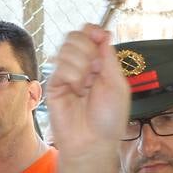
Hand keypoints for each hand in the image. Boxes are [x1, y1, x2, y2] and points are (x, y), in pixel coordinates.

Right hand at [46, 25, 129, 158]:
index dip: (92, 31)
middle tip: (95, 72)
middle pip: (76, 36)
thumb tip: (104, 32)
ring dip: (81, 65)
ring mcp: (66, 74)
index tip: (99, 38)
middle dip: (88, 50)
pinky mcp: (54, 83)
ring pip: (67, 48)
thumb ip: (110, 57)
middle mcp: (81, 66)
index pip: (89, 34)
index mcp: (98, 64)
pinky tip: (76, 91)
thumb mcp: (118, 85)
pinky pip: (61, 65)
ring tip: (85, 86)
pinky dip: (72, 75)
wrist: (92, 141)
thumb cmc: (108, 119)